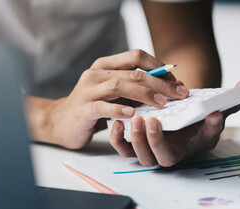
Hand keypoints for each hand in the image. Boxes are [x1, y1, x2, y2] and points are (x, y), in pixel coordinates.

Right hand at [39, 49, 188, 148]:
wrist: (61, 121)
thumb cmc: (92, 107)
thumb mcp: (113, 93)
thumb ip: (133, 89)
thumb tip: (167, 90)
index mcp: (106, 65)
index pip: (136, 55)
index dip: (159, 67)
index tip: (176, 81)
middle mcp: (96, 73)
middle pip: (133, 72)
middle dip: (160, 83)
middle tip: (179, 94)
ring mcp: (87, 90)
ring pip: (119, 85)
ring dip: (144, 94)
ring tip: (161, 103)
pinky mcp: (83, 108)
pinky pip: (102, 106)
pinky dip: (118, 110)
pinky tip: (132, 115)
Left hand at [109, 78, 239, 166]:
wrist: (176, 114)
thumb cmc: (193, 115)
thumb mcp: (214, 107)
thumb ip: (230, 99)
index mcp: (191, 145)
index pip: (199, 143)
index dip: (206, 131)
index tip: (210, 115)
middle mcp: (170, 152)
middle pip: (160, 157)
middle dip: (154, 141)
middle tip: (152, 120)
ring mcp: (150, 150)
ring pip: (141, 155)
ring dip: (137, 139)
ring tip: (136, 118)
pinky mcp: (133, 144)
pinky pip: (123, 149)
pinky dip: (118, 139)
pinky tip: (118, 122)